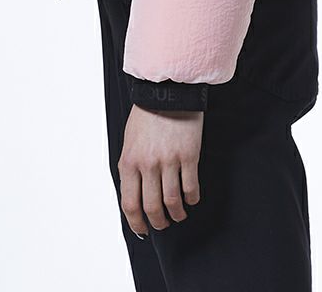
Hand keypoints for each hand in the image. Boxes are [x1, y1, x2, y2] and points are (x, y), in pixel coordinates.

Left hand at [119, 104, 202, 235]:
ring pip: (172, 201)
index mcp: (129, 162)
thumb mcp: (129, 143)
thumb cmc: (147, 116)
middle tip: (164, 223)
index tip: (143, 230)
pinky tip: (192, 198)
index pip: (130, 204)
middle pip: (152, 207)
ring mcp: (169, 160)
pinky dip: (192, 198)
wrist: (167, 92)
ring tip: (179, 214)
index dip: (137, 222)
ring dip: (177, 214)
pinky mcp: (189, 155)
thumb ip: (131, 169)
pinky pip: (191, 187)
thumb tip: (135, 196)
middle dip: (159, 222)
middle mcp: (148, 165)